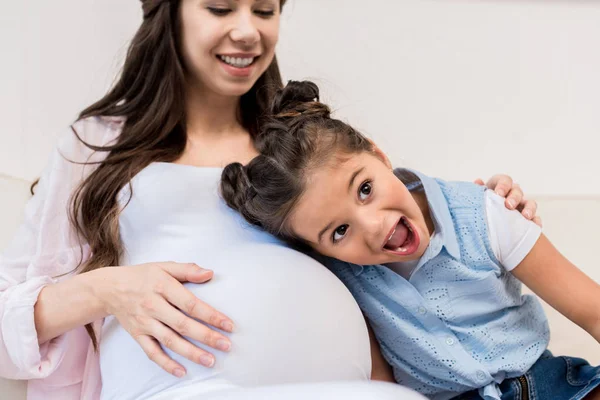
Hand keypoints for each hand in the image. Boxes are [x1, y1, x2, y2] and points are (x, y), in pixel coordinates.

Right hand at [93, 262, 233, 377]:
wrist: (109, 289)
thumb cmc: (142, 276)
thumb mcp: (164, 266)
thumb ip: (188, 270)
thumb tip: (210, 273)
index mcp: (162, 286)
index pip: (190, 304)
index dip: (211, 315)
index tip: (228, 324)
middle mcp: (153, 306)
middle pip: (183, 325)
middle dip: (206, 336)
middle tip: (226, 345)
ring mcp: (144, 322)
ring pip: (170, 341)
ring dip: (191, 353)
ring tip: (210, 360)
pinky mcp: (137, 335)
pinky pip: (152, 352)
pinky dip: (165, 363)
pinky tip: (181, 371)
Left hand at [475, 174, 541, 226]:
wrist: (485, 224)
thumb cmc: (480, 208)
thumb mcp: (477, 199)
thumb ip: (478, 191)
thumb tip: (478, 181)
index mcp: (499, 187)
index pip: (504, 180)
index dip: (503, 185)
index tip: (498, 193)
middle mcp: (511, 194)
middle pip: (517, 191)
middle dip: (514, 197)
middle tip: (509, 205)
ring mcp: (521, 206)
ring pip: (530, 203)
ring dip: (529, 208)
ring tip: (525, 216)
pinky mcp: (527, 219)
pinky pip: (535, 218)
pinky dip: (536, 221)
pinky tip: (536, 225)